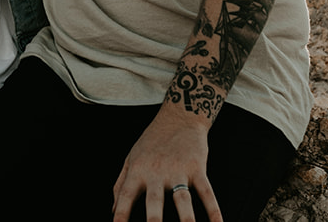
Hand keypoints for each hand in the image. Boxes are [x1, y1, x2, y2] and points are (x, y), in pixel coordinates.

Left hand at [112, 104, 221, 221]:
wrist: (180, 117)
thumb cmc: (152, 140)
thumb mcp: (131, 158)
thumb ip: (121, 185)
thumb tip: (112, 210)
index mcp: (138, 170)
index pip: (126, 194)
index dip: (121, 212)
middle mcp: (157, 172)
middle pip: (154, 200)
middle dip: (154, 219)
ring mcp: (179, 170)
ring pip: (183, 199)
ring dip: (186, 218)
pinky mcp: (197, 168)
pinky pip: (207, 192)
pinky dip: (214, 209)